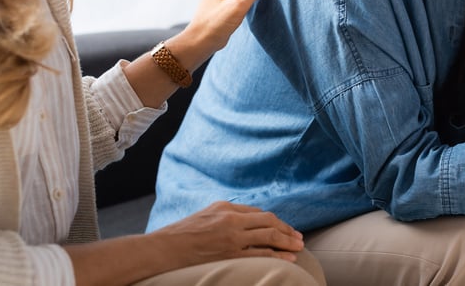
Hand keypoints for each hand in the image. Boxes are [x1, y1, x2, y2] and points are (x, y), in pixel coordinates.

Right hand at [153, 200, 304, 263]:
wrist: (165, 248)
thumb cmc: (182, 233)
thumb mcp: (206, 215)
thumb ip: (226, 215)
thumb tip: (246, 221)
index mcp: (226, 206)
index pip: (258, 212)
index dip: (274, 221)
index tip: (284, 228)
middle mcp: (232, 218)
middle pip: (268, 221)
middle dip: (286, 229)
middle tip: (299, 237)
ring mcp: (232, 237)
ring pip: (268, 236)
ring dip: (287, 241)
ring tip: (299, 246)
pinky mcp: (230, 254)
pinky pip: (260, 254)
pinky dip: (277, 255)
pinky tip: (288, 258)